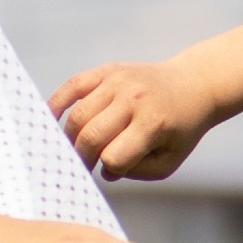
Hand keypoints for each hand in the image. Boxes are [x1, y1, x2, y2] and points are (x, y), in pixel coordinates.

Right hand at [51, 59, 219, 180]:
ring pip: (78, 116)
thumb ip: (137, 172)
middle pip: (91, 136)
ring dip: (71, 139)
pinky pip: (73, 86)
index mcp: (152, 123)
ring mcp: (118, 82)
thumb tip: (103, 171)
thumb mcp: (170, 160)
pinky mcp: (107, 70)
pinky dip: (57, 104)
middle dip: (83, 158)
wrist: (192, 86)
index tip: (115, 170)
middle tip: (84, 167)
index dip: (110, 169)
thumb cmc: (179, 130)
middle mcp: (133, 99)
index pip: (113, 157)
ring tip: (77, 148)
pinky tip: (50, 120)